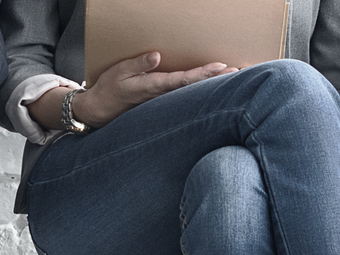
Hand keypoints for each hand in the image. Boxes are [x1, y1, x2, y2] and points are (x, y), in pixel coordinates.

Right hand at [54, 52, 234, 129]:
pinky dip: (201, 90)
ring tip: (233, 76)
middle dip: (217, 79)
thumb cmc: (110, 89)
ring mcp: (165, 101)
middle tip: (238, 71)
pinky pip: (186, 95)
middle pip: (195, 87)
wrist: (101, 112)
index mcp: (153, 86)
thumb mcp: (119, 72)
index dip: (203, 74)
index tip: (221, 67)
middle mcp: (163, 96)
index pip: (184, 79)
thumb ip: (138, 65)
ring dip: (212, 86)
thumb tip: (156, 56)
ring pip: (193, 93)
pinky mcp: (164, 103)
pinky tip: (214, 88)